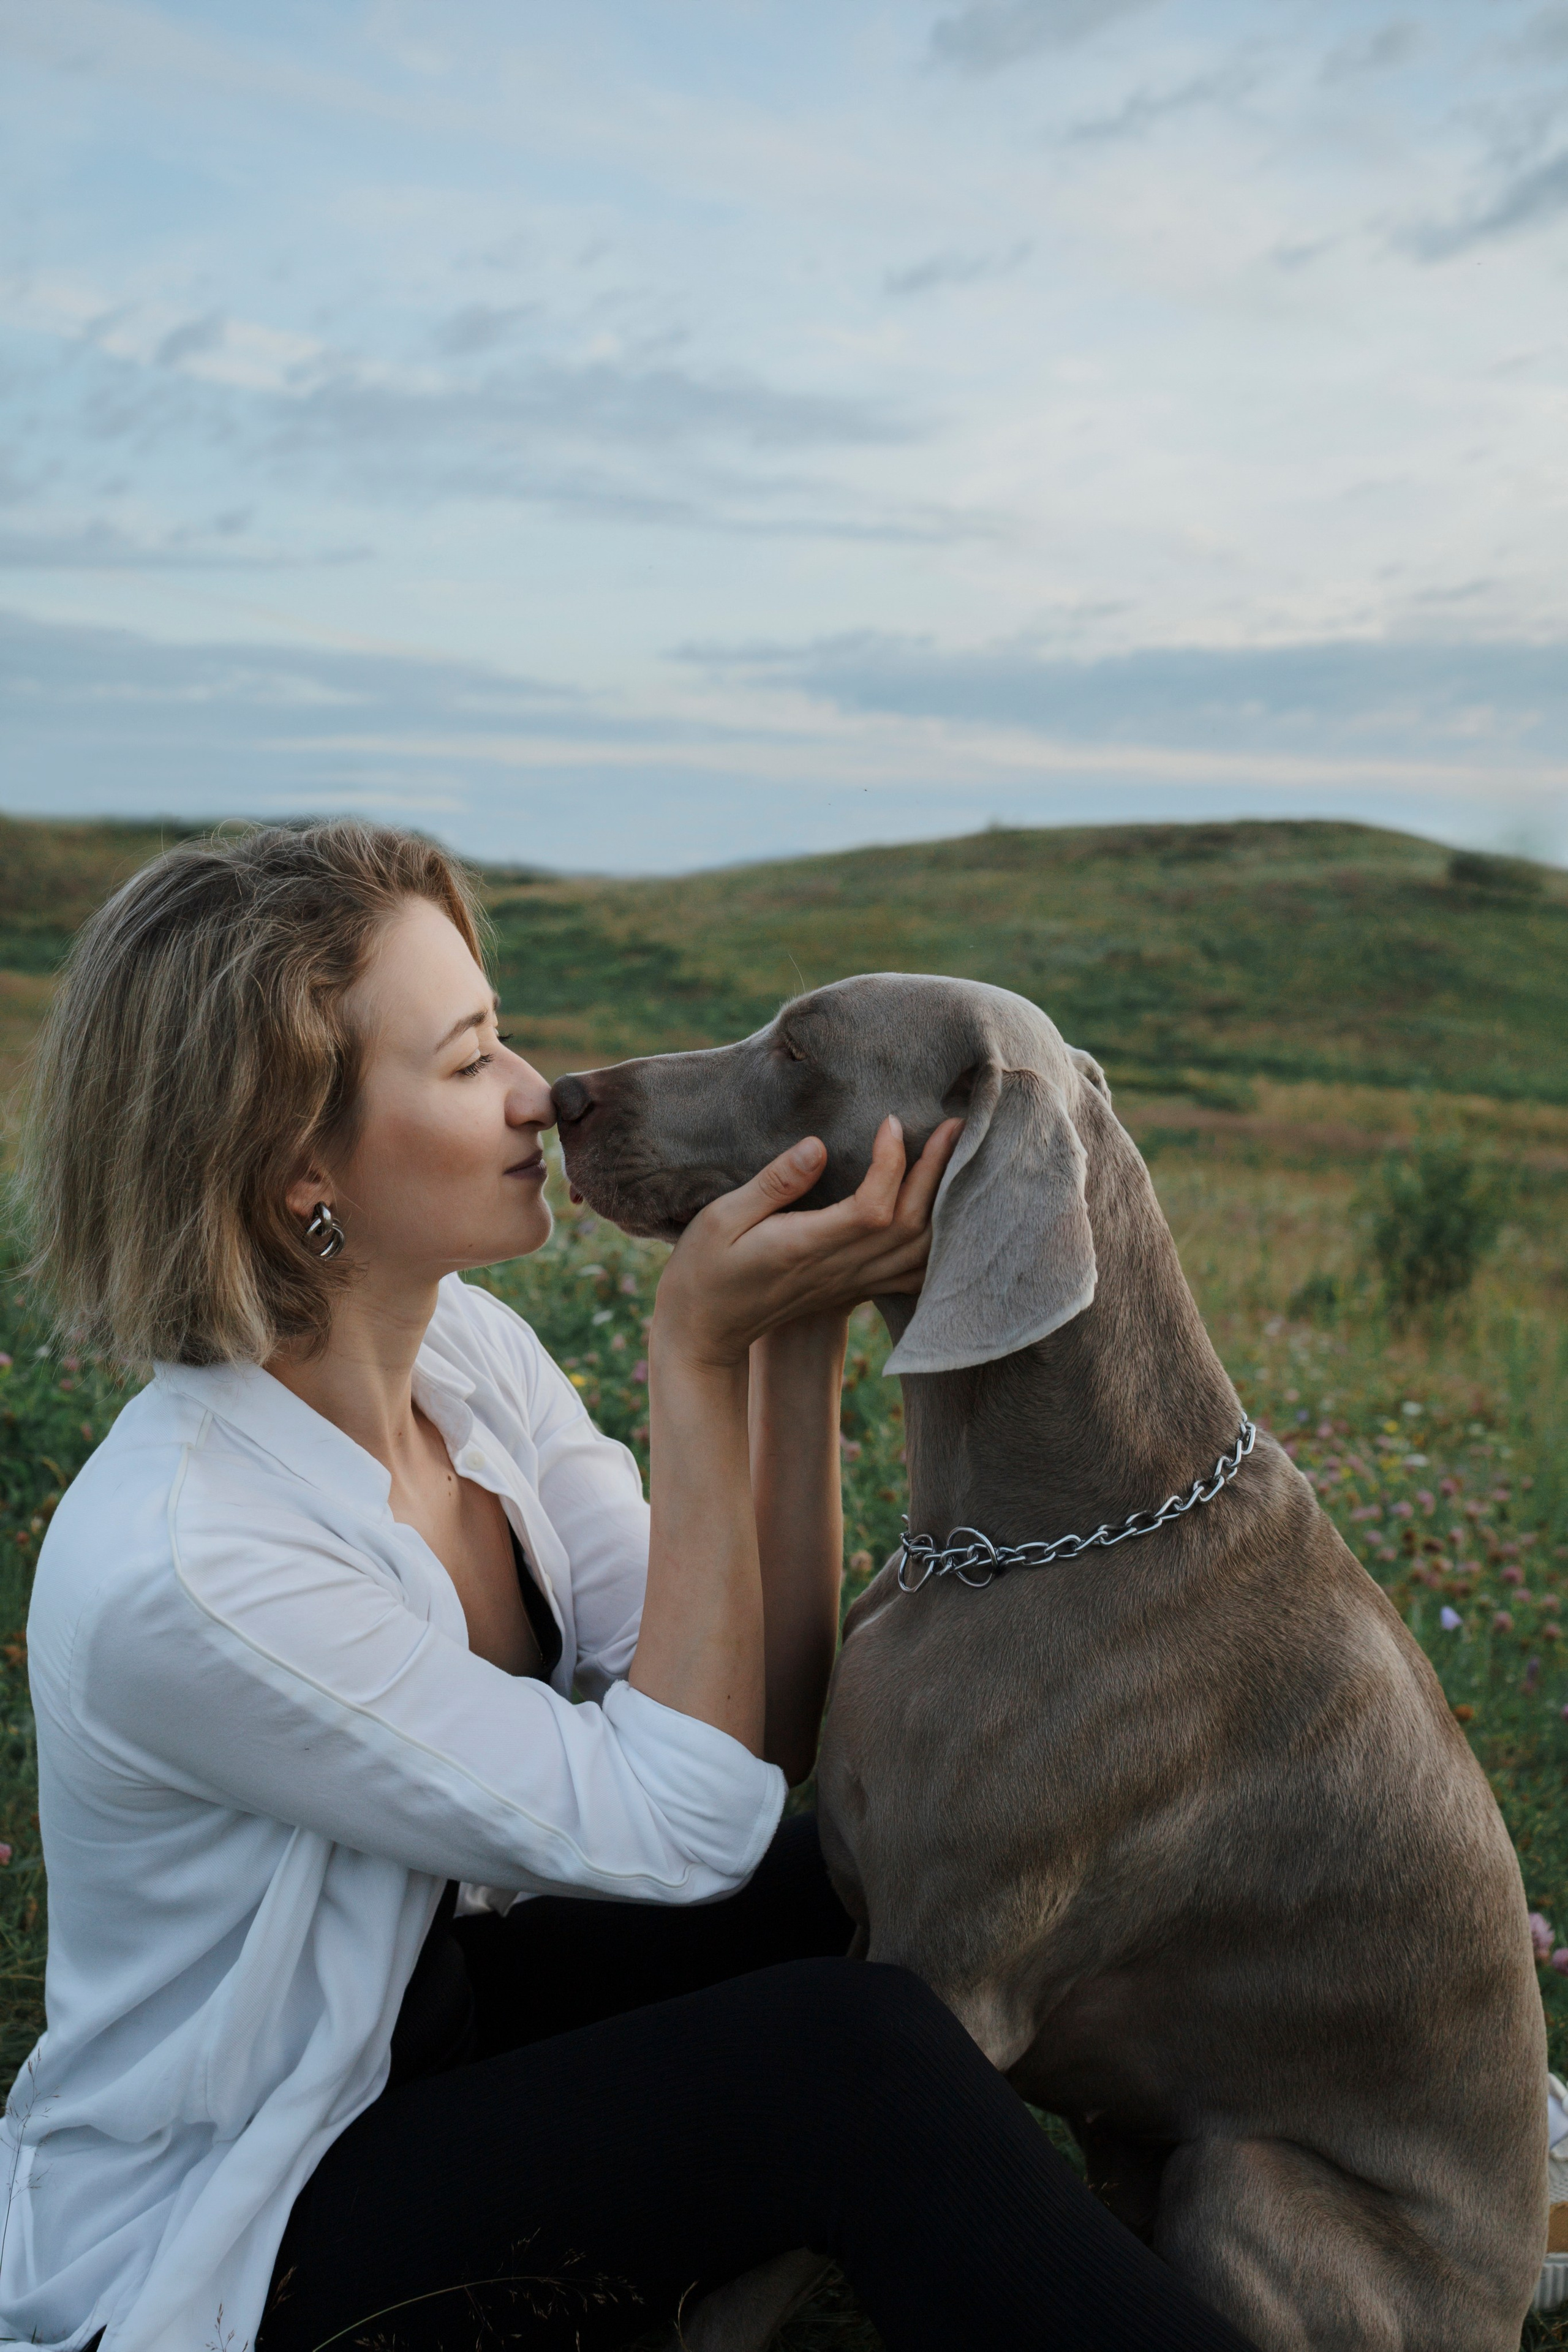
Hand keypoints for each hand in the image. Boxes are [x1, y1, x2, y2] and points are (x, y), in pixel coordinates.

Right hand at [653, 1115, 962, 1371]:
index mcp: (805, 1247)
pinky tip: (946, 1215)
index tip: (890, 1121)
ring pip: (920, 1253)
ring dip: (947, 1206)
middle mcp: (838, 1269)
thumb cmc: (704, 1271)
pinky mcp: (854, 1290)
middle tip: (955, 1124)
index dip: (891, 1163)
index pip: (873, 1209)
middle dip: (938, 1172)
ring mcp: (851, 1284)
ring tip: (960, 1159)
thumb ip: (772, 1184)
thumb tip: (817, 1145)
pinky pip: (912, 1274)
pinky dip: (939, 1244)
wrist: (704, 1333)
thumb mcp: (721, 1218)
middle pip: (911, 1227)